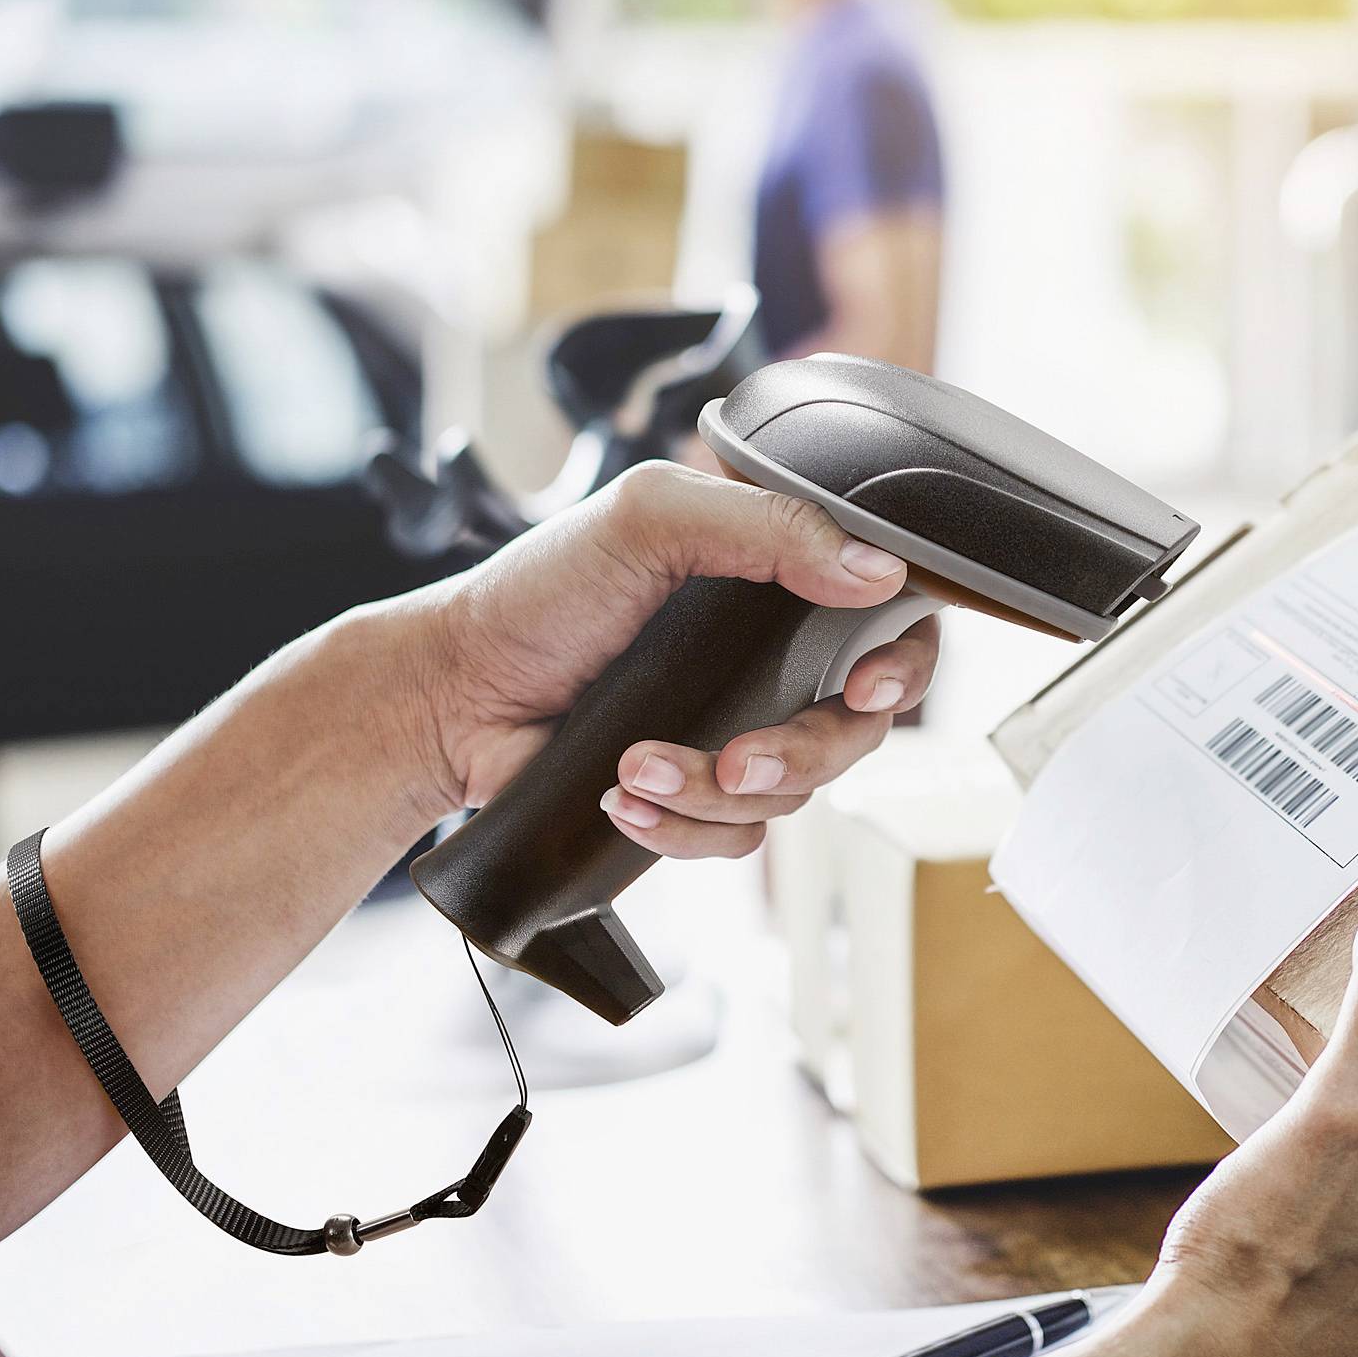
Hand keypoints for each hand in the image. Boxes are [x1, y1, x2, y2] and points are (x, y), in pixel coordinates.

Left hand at [405, 462, 938, 855]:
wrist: (454, 694)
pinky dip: (683, 827)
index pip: (892, 620)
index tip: (867, 687)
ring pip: (796, 794)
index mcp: (777, 578)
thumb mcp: (650, 518)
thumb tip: (876, 569)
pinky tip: (625, 798)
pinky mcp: (699, 797)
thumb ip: (769, 525)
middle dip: (805, 753)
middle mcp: (774, 659)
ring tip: (637, 767)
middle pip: (860, 728)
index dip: (903, 662)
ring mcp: (740, 730)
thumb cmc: (540, 592)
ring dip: (716, 791)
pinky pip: (738, 838)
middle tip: (740, 758)